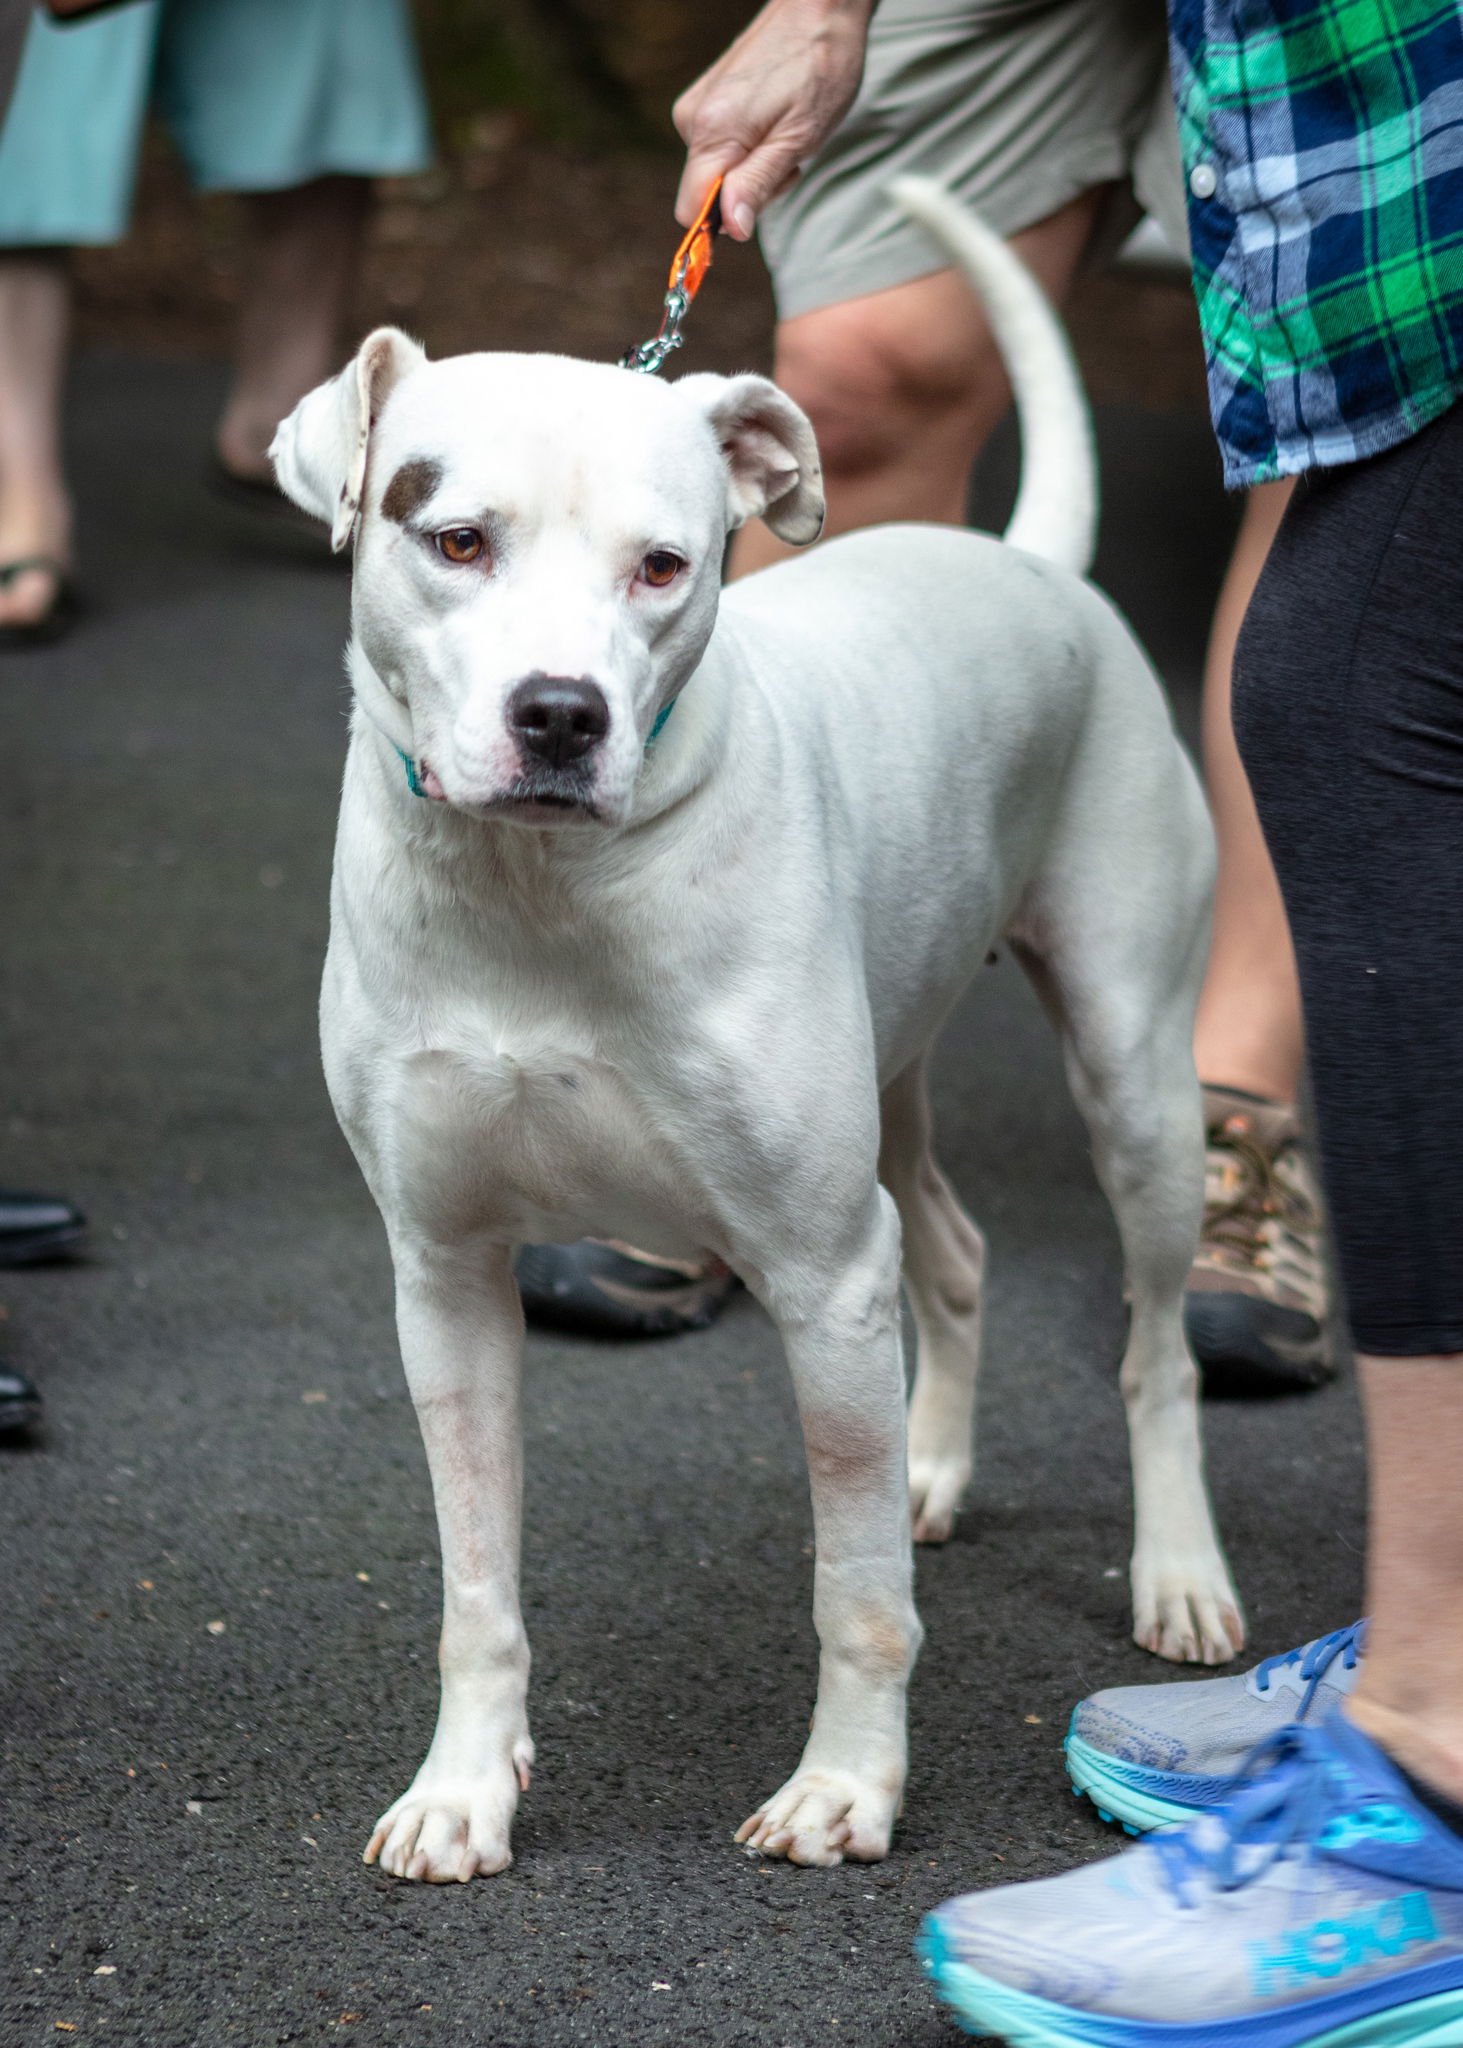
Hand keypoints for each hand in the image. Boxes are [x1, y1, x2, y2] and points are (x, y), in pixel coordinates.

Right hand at [673, 0, 874, 240]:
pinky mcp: (708, 99)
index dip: (721, 224)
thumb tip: (732, 228)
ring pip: (718, 172)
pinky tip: (775, 121)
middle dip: (748, 192)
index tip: (754, 213)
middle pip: (708, 194)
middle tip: (788, 157)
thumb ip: (758, 184)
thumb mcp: (796, 139)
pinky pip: (722, 147)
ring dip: (755, 168)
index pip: (691, 211)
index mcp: (710, 133)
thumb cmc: (818, 68)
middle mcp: (692, 121)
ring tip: (786, 132)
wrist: (819, 7)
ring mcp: (698, 107)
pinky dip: (751, 146)